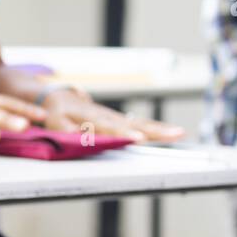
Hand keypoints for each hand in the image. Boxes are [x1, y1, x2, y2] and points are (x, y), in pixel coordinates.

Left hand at [41, 89, 184, 142]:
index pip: (111, 127)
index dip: (125, 134)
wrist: (58, 97)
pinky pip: (140, 124)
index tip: (139, 139)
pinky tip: (171, 133)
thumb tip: (86, 138)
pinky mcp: (120, 120)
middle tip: (176, 134)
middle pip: (136, 124)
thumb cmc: (55, 113)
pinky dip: (157, 128)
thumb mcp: (56, 123)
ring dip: (162, 129)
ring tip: (180, 133)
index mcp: (92, 118)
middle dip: (157, 130)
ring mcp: (116, 117)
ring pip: (141, 123)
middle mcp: (109, 116)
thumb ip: (70, 132)